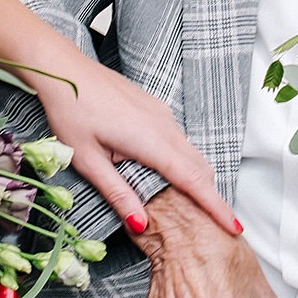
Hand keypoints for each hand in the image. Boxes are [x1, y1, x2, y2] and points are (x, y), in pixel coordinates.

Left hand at [28, 53, 240, 236]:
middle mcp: (163, 125)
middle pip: (200, 167)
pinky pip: (178, 139)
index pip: (194, 181)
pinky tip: (168, 175)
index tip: (235, 227)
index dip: (216, 206)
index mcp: (151, 141)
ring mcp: (161, 113)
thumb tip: (141, 224)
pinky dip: (183, 161)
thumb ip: (118, 193)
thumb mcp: (88, 160)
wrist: (63, 70)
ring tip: (193, 207)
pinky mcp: (154, 108)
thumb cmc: (70, 112)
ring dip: (196, 178)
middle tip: (215, 226)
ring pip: (190, 152)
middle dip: (210, 196)